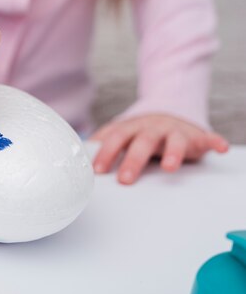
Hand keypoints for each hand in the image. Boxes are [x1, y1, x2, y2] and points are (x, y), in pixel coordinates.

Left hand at [91, 114, 228, 184]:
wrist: (167, 113)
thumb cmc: (137, 133)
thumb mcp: (118, 136)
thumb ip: (100, 146)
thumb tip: (74, 160)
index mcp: (130, 129)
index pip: (115, 138)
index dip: (106, 153)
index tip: (97, 170)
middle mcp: (152, 128)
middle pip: (142, 142)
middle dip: (133, 160)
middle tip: (125, 180)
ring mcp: (175, 131)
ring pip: (175, 141)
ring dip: (174, 153)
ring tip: (170, 167)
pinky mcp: (197, 136)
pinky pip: (208, 138)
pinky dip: (214, 142)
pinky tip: (220, 148)